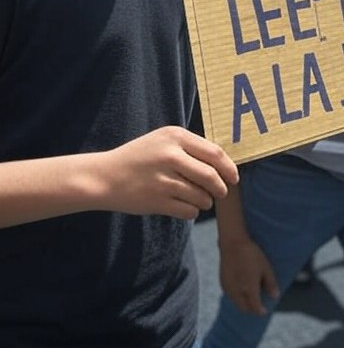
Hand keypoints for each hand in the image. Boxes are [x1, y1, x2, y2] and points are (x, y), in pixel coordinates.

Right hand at [101, 126, 238, 219]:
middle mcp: (171, 155)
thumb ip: (191, 148)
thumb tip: (224, 163)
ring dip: (206, 201)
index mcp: (175, 136)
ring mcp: (163, 179)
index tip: (234, 178)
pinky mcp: (157, 201)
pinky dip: (192, 211)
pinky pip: (189, 210)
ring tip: (202, 200)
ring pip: (202, 196)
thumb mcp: (163, 141)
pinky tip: (187, 207)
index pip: (215, 153)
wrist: (104, 176)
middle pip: (211, 176)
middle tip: (221, 193)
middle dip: (221, 188)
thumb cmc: (140, 157)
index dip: (229, 168)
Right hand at [219, 238, 279, 314]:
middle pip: (244, 308)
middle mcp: (237, 293)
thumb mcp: (266, 268)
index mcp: (249, 290)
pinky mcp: (223, 282)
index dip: (261, 311)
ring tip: (250, 296)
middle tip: (258, 305)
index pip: (255, 308)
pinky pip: (230, 295)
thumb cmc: (252, 255)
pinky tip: (241, 288)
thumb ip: (271, 284)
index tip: (265, 310)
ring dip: (243, 303)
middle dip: (252, 309)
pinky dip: (236, 296)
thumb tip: (275, 296)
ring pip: (236, 303)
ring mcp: (229, 288)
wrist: (233, 244)